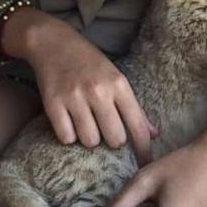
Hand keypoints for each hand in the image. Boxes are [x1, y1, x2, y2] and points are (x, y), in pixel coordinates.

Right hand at [24, 16, 157, 165]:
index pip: (137, 125)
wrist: (53, 42)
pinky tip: (69, 121)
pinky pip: (66, 137)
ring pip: (90, 141)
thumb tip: (154, 134)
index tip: (147, 164)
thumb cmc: (89, 63)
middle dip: (112, 140)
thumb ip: (134, 108)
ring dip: (90, 138)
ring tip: (86, 122)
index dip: (144, 150)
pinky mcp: (53, 104)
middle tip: (105, 128)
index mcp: (119, 85)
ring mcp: (74, 97)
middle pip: (115, 139)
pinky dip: (68, 135)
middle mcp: (98, 91)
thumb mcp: (116, 78)